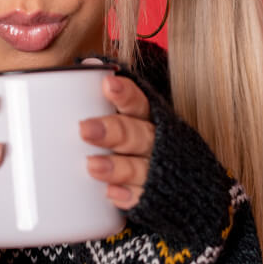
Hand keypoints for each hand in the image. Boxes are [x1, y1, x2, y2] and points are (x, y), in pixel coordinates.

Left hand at [78, 59, 154, 208]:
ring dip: (117, 166)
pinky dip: (127, 195)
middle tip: (84, 129)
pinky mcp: (154, 198)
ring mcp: (157, 171)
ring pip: (140, 167)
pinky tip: (110, 193)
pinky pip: (143, 198)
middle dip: (112, 131)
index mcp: (148, 117)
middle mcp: (156, 142)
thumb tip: (86, 65)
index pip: (139, 102)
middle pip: (138, 134)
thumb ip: (107, 94)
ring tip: (92, 166)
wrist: (178, 183)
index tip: (108, 84)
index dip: (125, 94)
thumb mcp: (127, 115)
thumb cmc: (136, 140)